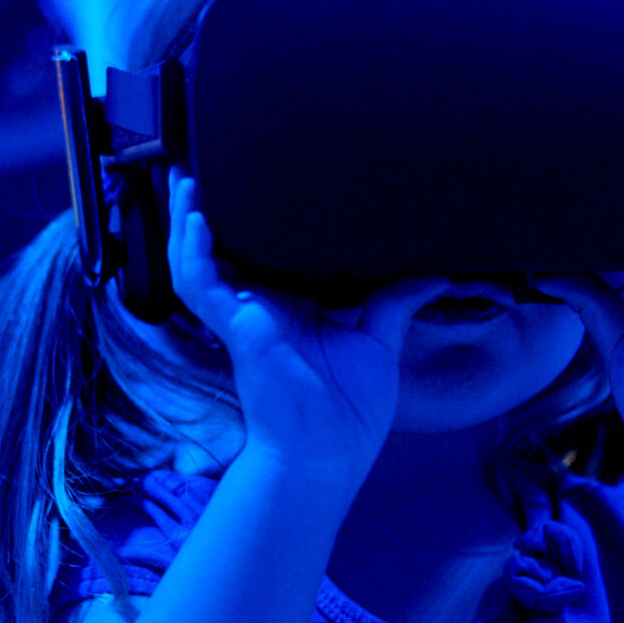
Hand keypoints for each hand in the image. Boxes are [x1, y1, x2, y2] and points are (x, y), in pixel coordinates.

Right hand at [166, 165, 451, 488]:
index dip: (258, 219)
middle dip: (209, 210)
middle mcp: (262, 309)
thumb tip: (434, 274)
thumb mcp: (379, 346)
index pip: (268, 253)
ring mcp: (244, 319)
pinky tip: (195, 220)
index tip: (269, 178)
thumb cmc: (348, 414)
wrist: (327, 457)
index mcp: (292, 309)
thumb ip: (396, 304)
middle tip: (209, 164)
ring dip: (190, 221)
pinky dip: (194, 252)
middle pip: (224, 250)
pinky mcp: (237, 330)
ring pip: (199, 261)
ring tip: (189, 179)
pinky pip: (203, 285)